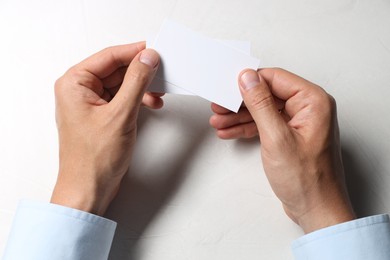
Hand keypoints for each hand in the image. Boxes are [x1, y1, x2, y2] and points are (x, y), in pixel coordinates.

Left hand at [51, 42, 159, 215]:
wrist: (89, 189)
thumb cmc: (94, 158)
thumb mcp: (121, 114)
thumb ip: (136, 82)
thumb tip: (148, 58)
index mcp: (74, 84)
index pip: (109, 57)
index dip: (134, 52)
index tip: (155, 50)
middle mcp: (80, 91)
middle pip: (116, 69)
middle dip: (140, 72)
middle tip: (162, 71)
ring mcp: (91, 104)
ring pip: (121, 84)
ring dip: (141, 87)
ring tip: (159, 92)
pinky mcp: (102, 116)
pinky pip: (122, 98)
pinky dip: (138, 99)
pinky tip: (152, 104)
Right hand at [210, 68, 354, 232]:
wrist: (316, 209)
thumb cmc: (308, 180)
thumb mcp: (277, 137)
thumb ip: (260, 104)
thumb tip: (248, 79)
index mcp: (313, 101)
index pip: (275, 78)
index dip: (249, 81)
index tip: (228, 86)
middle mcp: (308, 109)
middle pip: (267, 95)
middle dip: (240, 102)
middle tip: (219, 106)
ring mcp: (299, 123)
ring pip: (263, 110)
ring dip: (239, 117)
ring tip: (219, 121)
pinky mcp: (290, 136)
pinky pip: (265, 125)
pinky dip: (247, 128)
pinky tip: (230, 131)